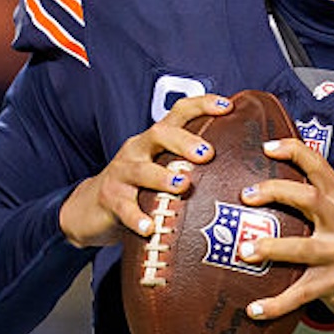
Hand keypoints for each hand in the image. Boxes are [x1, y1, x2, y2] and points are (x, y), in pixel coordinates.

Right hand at [58, 93, 231, 247]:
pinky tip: (149, 228)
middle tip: (208, 153)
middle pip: (160, 134)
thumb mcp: (163, 167)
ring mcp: (122, 173)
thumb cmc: (140, 186)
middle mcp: (138, 149)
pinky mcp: (110, 199)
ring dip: (162, 177)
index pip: (179, 112)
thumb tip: (242, 165)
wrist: (90, 207)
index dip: (202, 105)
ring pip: (141, 170)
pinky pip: (123, 207)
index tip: (227, 106)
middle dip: (184, 141)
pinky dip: (136, 217)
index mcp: (156, 140)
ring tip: (182, 186)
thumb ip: (191, 163)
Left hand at [236, 137, 333, 333]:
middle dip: (274, 192)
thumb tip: (284, 186)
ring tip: (243, 250)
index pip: (320, 166)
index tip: (268, 147)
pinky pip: (299, 295)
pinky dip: (275, 304)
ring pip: (300, 248)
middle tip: (246, 195)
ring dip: (269, 248)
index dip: (293, 151)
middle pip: (309, 197)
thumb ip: (327, 201)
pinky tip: (255, 308)